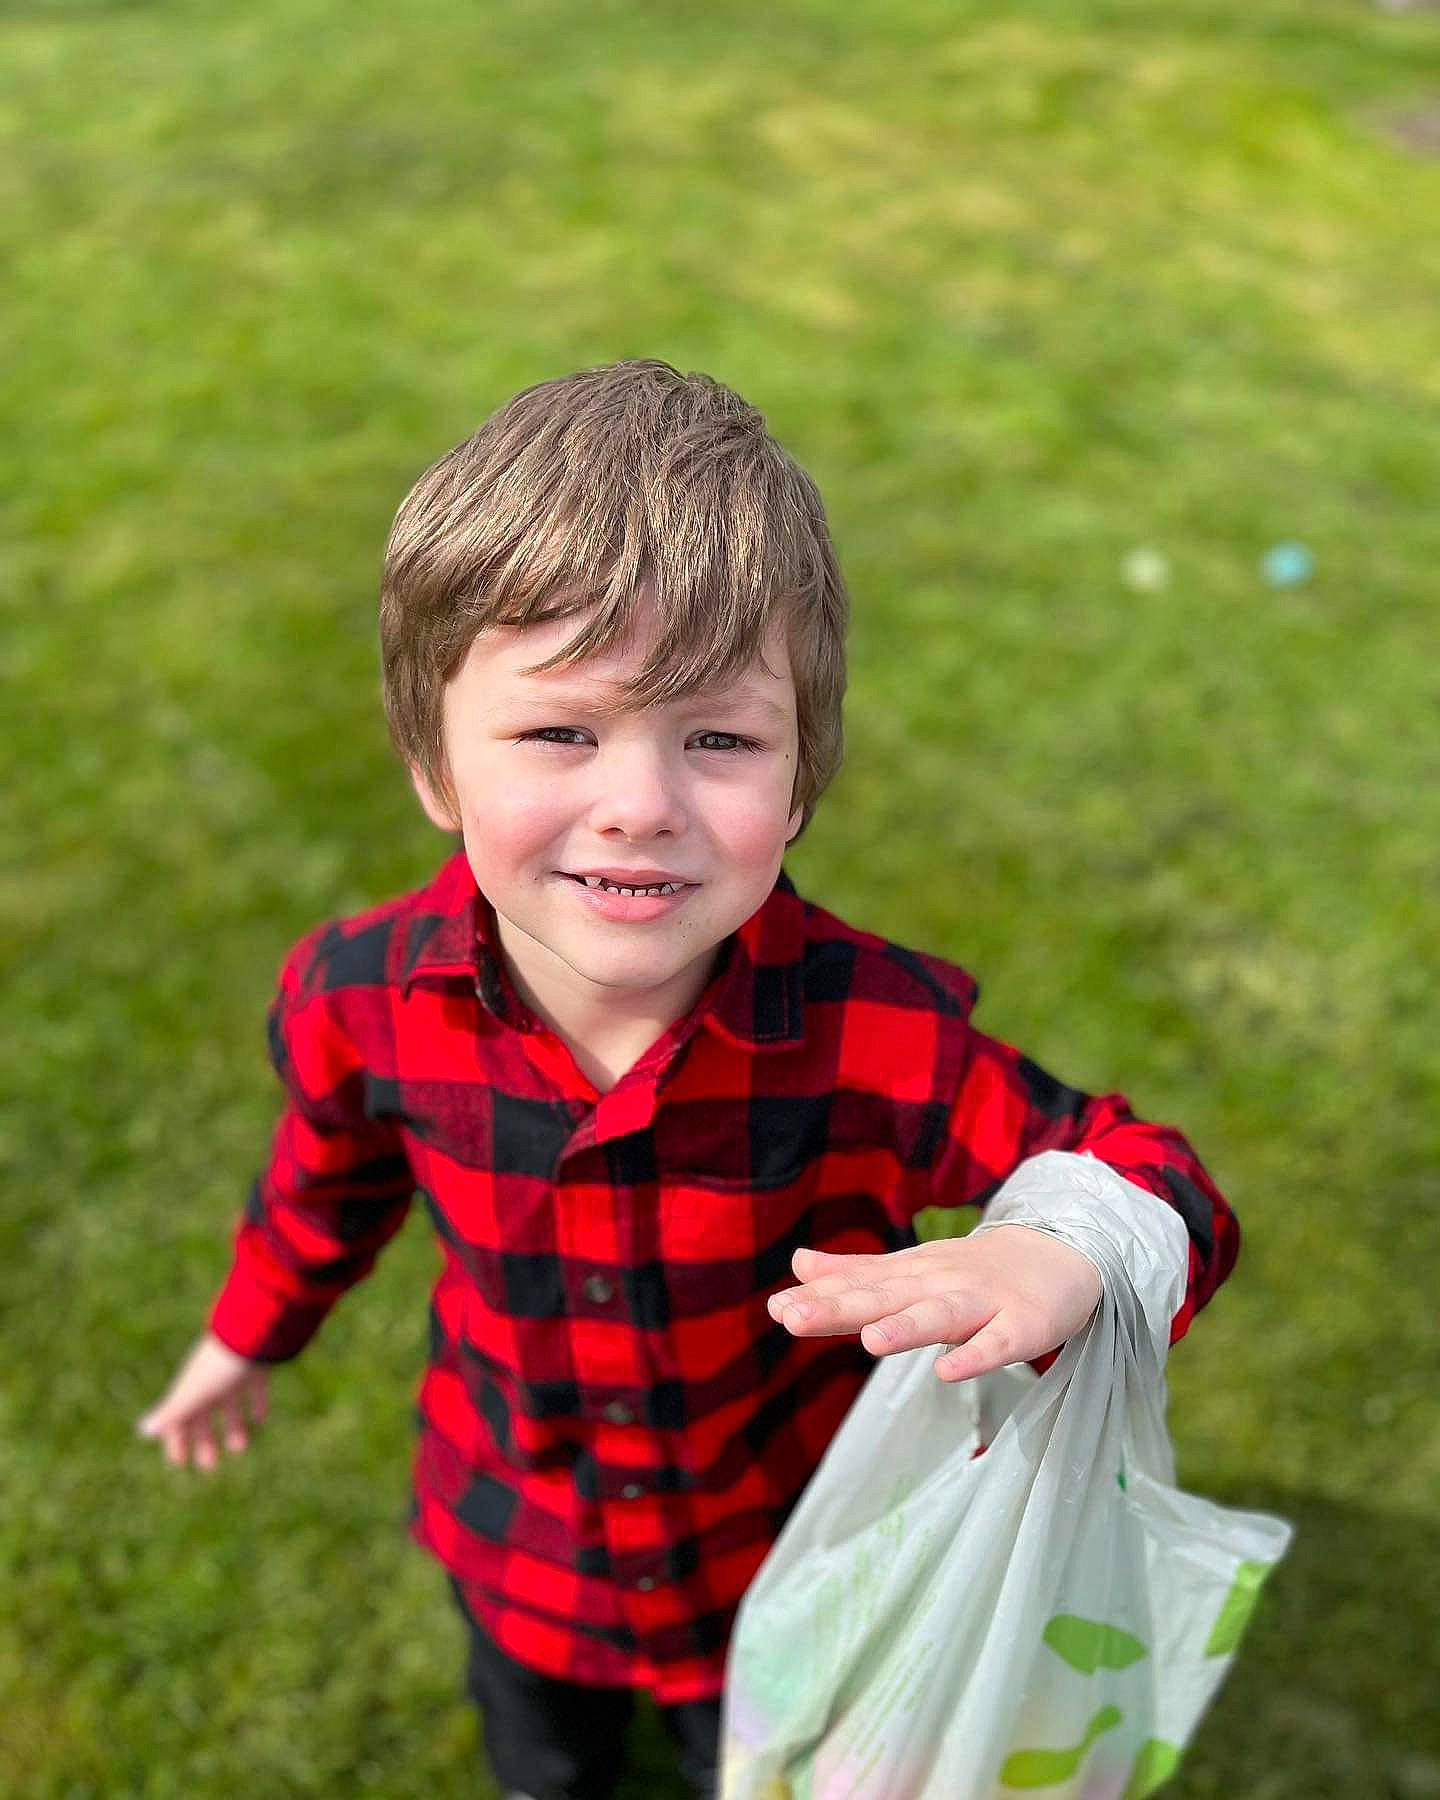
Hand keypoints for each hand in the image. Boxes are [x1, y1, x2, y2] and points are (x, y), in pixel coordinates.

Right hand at [136, 1332, 267, 1468]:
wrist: (251, 1329)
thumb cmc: (219, 1364)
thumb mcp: (195, 1391)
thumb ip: (173, 1411)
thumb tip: (143, 1430)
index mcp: (191, 1387)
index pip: (177, 1417)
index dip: (176, 1439)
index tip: (180, 1462)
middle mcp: (209, 1380)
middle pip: (202, 1413)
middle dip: (203, 1439)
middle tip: (209, 1465)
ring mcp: (232, 1371)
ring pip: (228, 1403)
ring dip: (232, 1425)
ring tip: (240, 1448)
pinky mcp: (255, 1364)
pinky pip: (253, 1386)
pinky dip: (255, 1402)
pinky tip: (260, 1417)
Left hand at [765, 1225, 1102, 1381]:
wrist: (1059, 1251)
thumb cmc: (972, 1270)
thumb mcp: (911, 1268)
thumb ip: (855, 1272)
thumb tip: (797, 1266)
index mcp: (911, 1276)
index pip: (859, 1286)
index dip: (820, 1298)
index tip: (777, 1308)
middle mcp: (940, 1285)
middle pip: (887, 1298)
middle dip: (841, 1307)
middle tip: (794, 1318)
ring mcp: (982, 1304)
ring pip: (940, 1315)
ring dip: (906, 1326)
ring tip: (872, 1342)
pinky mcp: (1023, 1325)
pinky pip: (999, 1344)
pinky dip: (975, 1355)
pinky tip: (947, 1372)